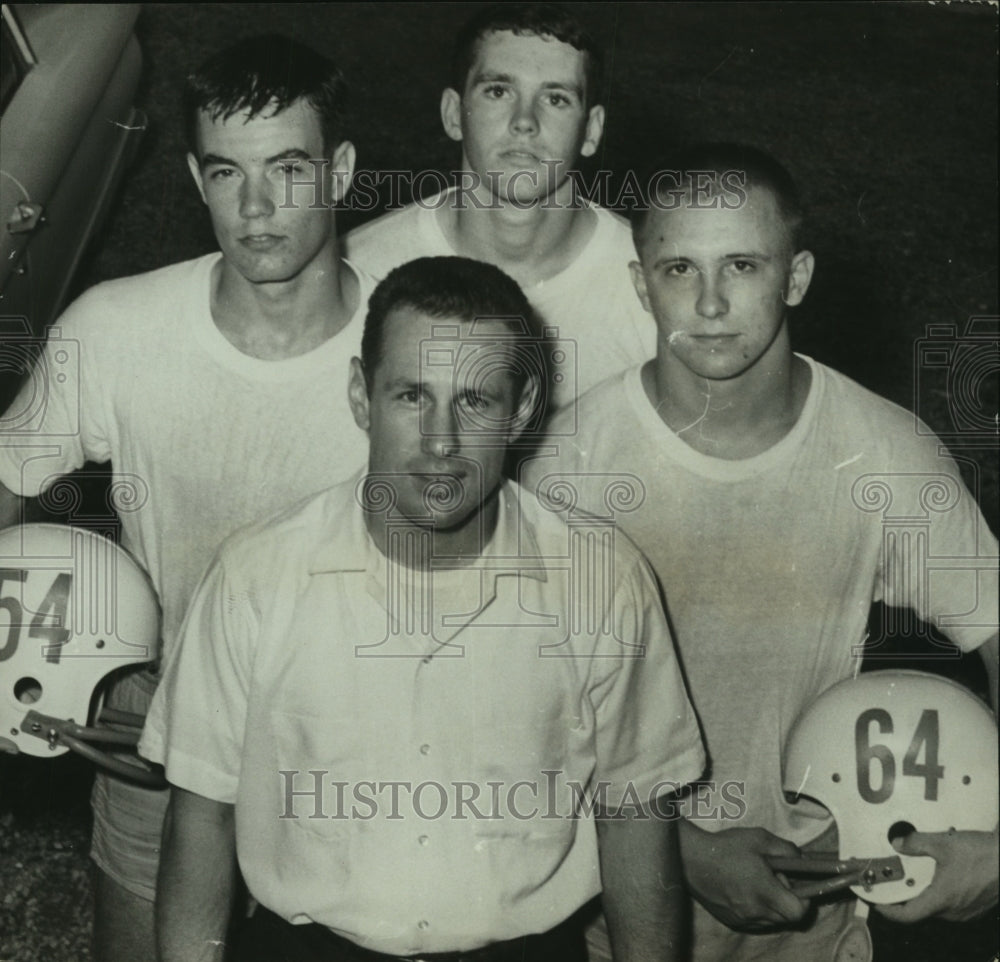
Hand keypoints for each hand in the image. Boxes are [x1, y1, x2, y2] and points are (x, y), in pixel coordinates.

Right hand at [679, 821, 808, 929]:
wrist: (691, 859)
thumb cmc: (726, 847)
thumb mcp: (760, 838)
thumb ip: (786, 850)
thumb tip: (802, 861)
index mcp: (765, 892)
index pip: (798, 911)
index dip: (803, 899)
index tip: (795, 884)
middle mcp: (756, 911)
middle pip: (787, 918)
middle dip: (788, 901)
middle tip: (775, 879)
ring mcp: (743, 919)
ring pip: (771, 921)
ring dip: (772, 906)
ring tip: (758, 883)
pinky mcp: (732, 921)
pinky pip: (755, 922)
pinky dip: (757, 910)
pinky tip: (745, 890)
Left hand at [874, 828, 998, 922]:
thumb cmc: (981, 854)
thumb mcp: (942, 843)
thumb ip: (916, 843)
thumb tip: (897, 842)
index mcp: (941, 900)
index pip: (908, 916)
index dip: (889, 912)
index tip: (878, 903)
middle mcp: (953, 911)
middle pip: (920, 911)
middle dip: (904, 899)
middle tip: (892, 884)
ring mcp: (966, 912)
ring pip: (936, 908)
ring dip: (922, 896)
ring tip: (912, 878)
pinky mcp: (975, 907)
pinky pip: (950, 906)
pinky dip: (938, 895)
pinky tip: (937, 877)